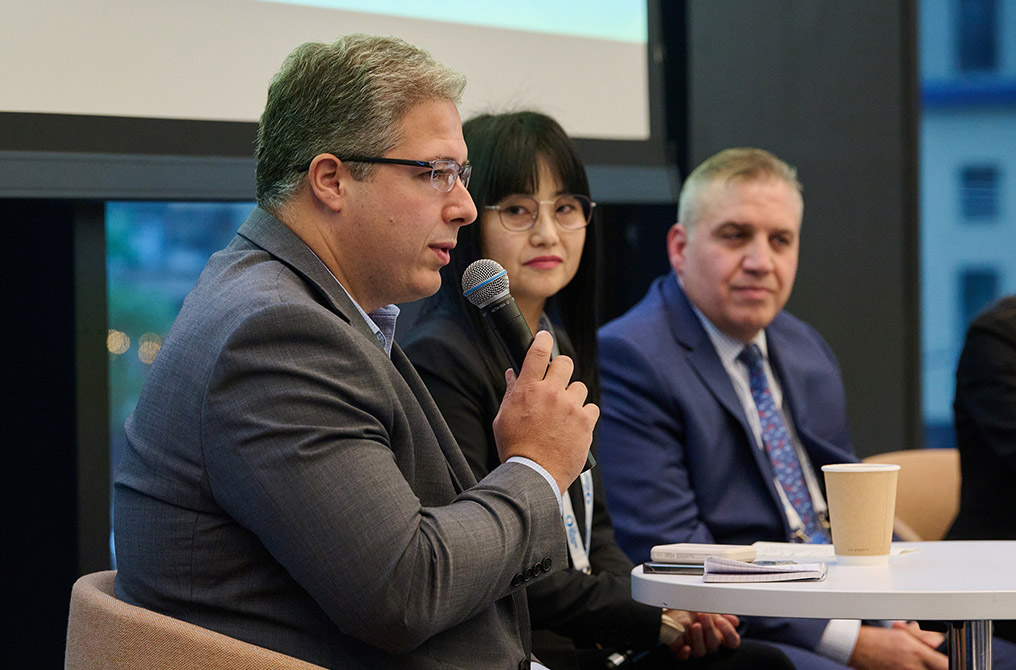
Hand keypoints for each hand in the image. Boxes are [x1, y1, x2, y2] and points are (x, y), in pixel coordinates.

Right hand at [493, 331, 598, 492]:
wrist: (534, 475)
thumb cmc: (515, 448)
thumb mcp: (503, 418)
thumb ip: (511, 393)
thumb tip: (513, 374)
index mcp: (527, 389)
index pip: (538, 352)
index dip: (543, 339)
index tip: (545, 337)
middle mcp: (551, 393)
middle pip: (564, 362)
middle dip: (561, 369)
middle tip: (557, 382)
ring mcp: (570, 406)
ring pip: (579, 387)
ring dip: (573, 396)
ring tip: (564, 413)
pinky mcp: (585, 422)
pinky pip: (592, 407)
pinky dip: (585, 414)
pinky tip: (575, 425)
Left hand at [662, 610, 739, 658]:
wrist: (668, 610)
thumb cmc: (687, 610)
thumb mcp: (706, 607)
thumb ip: (721, 615)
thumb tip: (734, 621)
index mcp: (716, 633)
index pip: (731, 642)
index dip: (729, 634)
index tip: (721, 621)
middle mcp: (706, 642)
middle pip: (714, 644)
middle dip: (710, 629)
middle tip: (704, 615)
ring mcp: (693, 647)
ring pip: (700, 651)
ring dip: (698, 638)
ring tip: (694, 625)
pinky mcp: (679, 650)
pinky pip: (683, 657)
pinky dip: (685, 653)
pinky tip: (685, 646)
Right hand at [848, 622, 946, 669]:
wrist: (856, 647)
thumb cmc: (876, 638)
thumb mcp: (902, 633)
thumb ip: (923, 638)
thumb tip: (937, 642)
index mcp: (917, 653)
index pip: (946, 665)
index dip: (949, 664)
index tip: (949, 661)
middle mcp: (913, 668)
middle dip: (936, 667)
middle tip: (931, 662)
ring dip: (923, 669)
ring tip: (914, 663)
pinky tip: (904, 666)